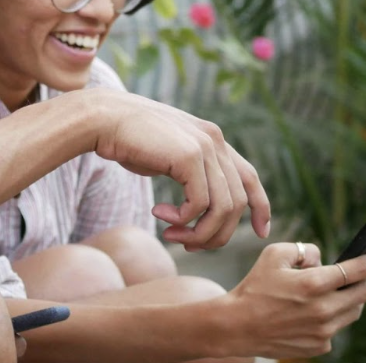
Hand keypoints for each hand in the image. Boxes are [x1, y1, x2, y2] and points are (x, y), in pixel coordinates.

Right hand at [79, 90, 270, 249]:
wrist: (103, 119)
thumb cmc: (127, 140)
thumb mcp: (168, 156)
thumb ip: (189, 172)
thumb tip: (201, 207)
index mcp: (212, 139)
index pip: (249, 176)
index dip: (260, 206)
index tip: (262, 231)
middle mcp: (214, 140)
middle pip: (237, 202)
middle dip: (216, 233)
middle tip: (187, 245)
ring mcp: (204, 147)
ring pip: (222, 208)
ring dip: (199, 232)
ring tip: (171, 235)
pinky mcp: (189, 157)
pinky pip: (199, 204)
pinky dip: (182, 219)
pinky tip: (158, 214)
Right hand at [218, 243, 365, 359]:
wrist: (238, 325)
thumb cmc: (254, 288)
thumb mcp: (273, 255)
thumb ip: (304, 250)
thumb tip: (323, 258)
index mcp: (313, 284)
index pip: (356, 271)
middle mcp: (323, 310)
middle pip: (364, 293)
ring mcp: (324, 331)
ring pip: (354, 311)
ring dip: (353, 297)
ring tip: (341, 288)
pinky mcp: (320, 346)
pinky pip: (337, 328)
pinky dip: (334, 316)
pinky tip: (318, 310)